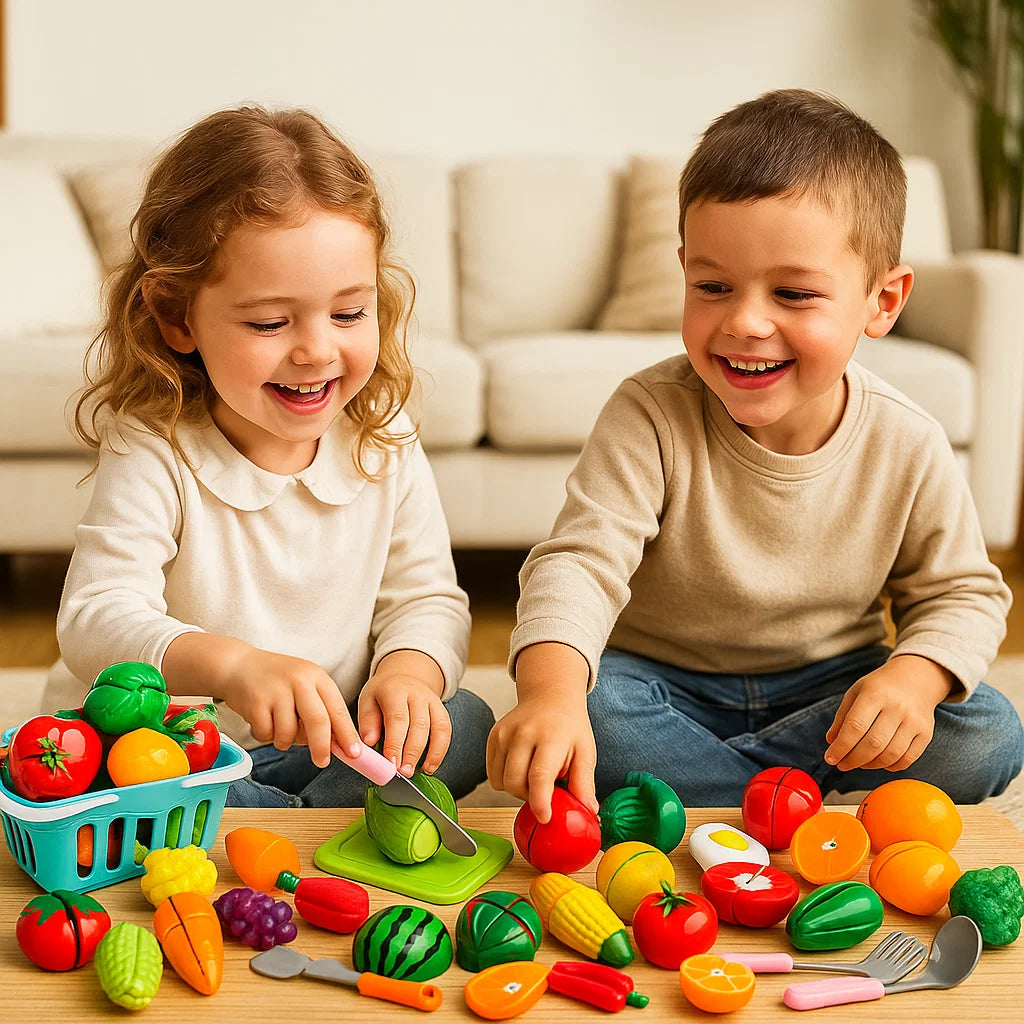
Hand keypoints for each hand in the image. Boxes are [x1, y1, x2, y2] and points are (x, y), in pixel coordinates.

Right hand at [220, 647, 359, 769]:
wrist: (238, 665)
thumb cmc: (276, 681)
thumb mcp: (304, 685)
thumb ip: (321, 709)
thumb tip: (337, 743)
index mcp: (317, 677)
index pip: (337, 708)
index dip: (347, 734)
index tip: (354, 754)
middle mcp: (299, 681)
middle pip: (318, 721)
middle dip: (322, 747)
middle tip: (322, 762)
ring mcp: (277, 691)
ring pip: (289, 733)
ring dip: (285, 741)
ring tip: (278, 726)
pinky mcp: (256, 702)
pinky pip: (266, 734)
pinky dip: (266, 736)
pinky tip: (262, 720)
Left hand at [358, 650, 449, 776]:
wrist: (403, 675)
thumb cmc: (382, 694)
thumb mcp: (367, 701)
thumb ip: (368, 722)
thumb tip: (369, 742)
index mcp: (394, 690)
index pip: (397, 718)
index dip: (395, 742)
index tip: (391, 762)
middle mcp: (417, 694)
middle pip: (419, 724)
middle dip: (412, 751)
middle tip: (404, 772)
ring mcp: (432, 701)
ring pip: (437, 727)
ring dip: (430, 753)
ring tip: (420, 771)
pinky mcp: (442, 709)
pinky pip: (446, 730)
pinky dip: (440, 750)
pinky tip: (431, 766)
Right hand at [487, 694, 597, 823]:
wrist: (549, 696)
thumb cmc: (569, 727)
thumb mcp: (585, 752)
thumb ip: (584, 782)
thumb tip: (589, 811)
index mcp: (550, 737)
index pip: (539, 775)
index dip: (539, 801)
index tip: (544, 817)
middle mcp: (523, 733)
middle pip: (515, 782)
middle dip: (529, 797)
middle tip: (545, 790)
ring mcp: (504, 734)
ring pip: (500, 781)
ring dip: (516, 788)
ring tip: (533, 775)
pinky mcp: (493, 737)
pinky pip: (492, 774)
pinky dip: (505, 778)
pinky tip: (521, 766)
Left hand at [824, 655, 954, 771]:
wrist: (916, 678)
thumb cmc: (880, 687)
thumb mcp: (856, 692)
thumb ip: (842, 717)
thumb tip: (831, 742)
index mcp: (875, 693)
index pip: (855, 726)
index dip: (841, 746)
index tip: (830, 758)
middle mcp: (897, 707)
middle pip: (873, 743)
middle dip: (854, 759)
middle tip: (842, 765)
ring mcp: (914, 721)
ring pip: (891, 754)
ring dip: (871, 765)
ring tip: (859, 763)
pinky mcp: (926, 733)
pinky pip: (907, 759)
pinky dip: (890, 766)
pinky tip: (879, 763)